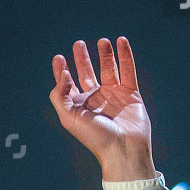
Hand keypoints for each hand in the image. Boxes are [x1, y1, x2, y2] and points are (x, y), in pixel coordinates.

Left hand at [49, 37, 155, 181]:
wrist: (123, 149)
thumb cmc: (95, 138)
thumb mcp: (69, 118)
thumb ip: (60, 95)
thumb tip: (64, 74)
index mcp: (79, 106)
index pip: (68, 85)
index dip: (62, 72)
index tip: (59, 58)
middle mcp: (95, 99)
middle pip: (87, 73)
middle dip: (82, 59)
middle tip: (78, 44)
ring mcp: (114, 95)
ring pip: (108, 69)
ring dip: (105, 54)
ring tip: (102, 41)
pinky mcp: (131, 93)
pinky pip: (128, 70)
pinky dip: (125, 55)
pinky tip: (121, 41)